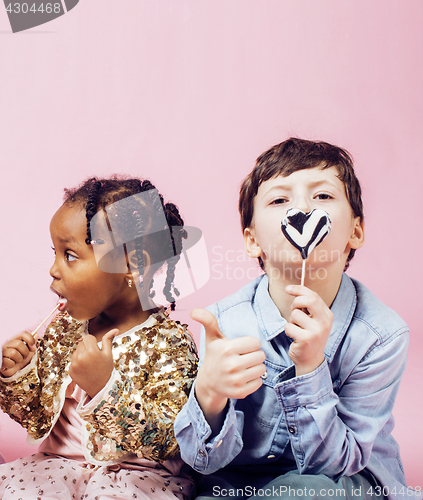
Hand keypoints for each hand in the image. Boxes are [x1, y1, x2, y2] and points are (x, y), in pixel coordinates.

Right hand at [1, 331, 36, 377]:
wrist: (12, 370)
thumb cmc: (20, 358)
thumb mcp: (28, 351)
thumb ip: (31, 343)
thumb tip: (35, 334)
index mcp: (15, 339)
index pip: (23, 334)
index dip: (30, 339)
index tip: (33, 347)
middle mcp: (8, 343)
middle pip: (18, 344)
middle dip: (25, 352)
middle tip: (24, 356)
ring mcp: (3, 351)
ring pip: (13, 353)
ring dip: (19, 359)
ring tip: (17, 360)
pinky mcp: (0, 359)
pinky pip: (8, 361)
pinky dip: (12, 365)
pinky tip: (11, 364)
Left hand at [69, 329, 118, 397]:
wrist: (100, 387)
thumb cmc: (106, 369)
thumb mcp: (109, 354)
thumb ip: (109, 340)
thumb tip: (115, 329)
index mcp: (91, 351)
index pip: (88, 337)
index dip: (93, 342)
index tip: (97, 350)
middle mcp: (81, 357)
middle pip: (81, 343)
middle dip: (87, 347)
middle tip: (94, 357)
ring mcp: (74, 364)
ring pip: (76, 351)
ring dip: (81, 354)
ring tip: (89, 363)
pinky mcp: (70, 370)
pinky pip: (72, 360)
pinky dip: (77, 362)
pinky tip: (84, 369)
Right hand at [191, 308, 265, 432]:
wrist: (208, 383)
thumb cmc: (214, 355)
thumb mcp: (212, 337)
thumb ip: (208, 320)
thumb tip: (194, 310)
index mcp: (227, 349)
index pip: (256, 343)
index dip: (250, 344)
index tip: (241, 347)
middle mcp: (231, 365)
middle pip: (261, 356)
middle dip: (254, 355)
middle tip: (243, 357)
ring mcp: (236, 381)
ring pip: (262, 369)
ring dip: (255, 367)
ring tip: (243, 367)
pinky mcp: (240, 393)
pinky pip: (259, 382)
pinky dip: (254, 379)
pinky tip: (243, 377)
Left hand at [284, 285, 332, 375]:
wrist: (311, 360)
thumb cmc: (309, 336)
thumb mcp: (314, 320)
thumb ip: (309, 306)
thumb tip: (292, 289)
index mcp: (327, 315)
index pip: (313, 295)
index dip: (299, 289)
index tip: (288, 289)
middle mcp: (324, 322)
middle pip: (308, 300)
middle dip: (296, 302)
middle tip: (294, 310)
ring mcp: (316, 331)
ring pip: (295, 314)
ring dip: (291, 320)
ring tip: (297, 329)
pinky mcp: (306, 339)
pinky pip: (289, 326)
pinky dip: (288, 330)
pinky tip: (295, 337)